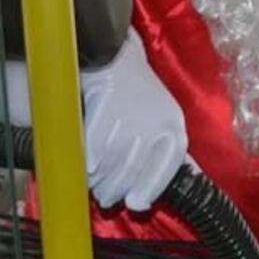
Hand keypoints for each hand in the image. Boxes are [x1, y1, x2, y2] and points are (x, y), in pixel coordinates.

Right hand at [82, 27, 187, 210]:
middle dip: (117, 187)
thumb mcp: (156, 124)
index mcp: (174, 125)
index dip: (152, 187)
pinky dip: (87, 155)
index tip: (136, 203)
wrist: (117, 55)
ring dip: (99, 177)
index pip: (169, 164)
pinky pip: (95, 139)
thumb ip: (154, 157)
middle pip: (134, 166)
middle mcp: (158, 118)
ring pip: (113, 157)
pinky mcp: (109, 98)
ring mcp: (133, 109)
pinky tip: (84, 165)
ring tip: (92, 182)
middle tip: (105, 197)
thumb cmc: (135, 98)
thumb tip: (142, 201)